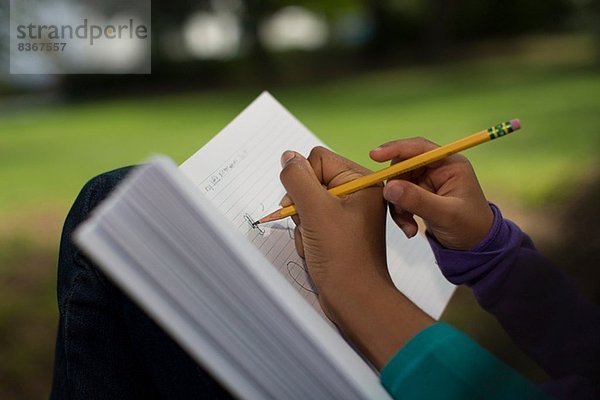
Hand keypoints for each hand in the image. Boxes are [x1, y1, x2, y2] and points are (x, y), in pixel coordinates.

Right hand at [279, 147, 431, 368]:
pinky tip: (315, 250)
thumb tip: (288, 156)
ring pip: (306, 203)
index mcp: (361, 181)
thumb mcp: (315, 210)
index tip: (305, 204)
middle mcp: (356, 193)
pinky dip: (306, 235)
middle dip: (302, 205)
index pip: (318, 159)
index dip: (304, 179)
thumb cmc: (341, 255)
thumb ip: (297, 178)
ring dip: (302, 223)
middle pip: (310, 181)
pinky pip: (310, 221)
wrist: (354, 298)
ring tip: (315, 242)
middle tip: (312, 226)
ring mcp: (347, 213)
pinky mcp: (338, 231)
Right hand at [370, 138, 492, 250]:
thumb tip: (389, 187)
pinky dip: (400, 213)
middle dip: (396, 189)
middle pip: (403, 166)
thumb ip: (417, 200)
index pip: (419, 148)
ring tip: (409, 226)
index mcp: (449, 164)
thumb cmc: (469, 227)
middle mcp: (437, 168)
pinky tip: (410, 229)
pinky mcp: (420, 194)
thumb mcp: (444, 214)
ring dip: (398, 206)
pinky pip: (399, 198)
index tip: (375, 155)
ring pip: (398, 184)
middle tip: (398, 210)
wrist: (475, 247)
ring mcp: (427, 181)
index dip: (396, 149)